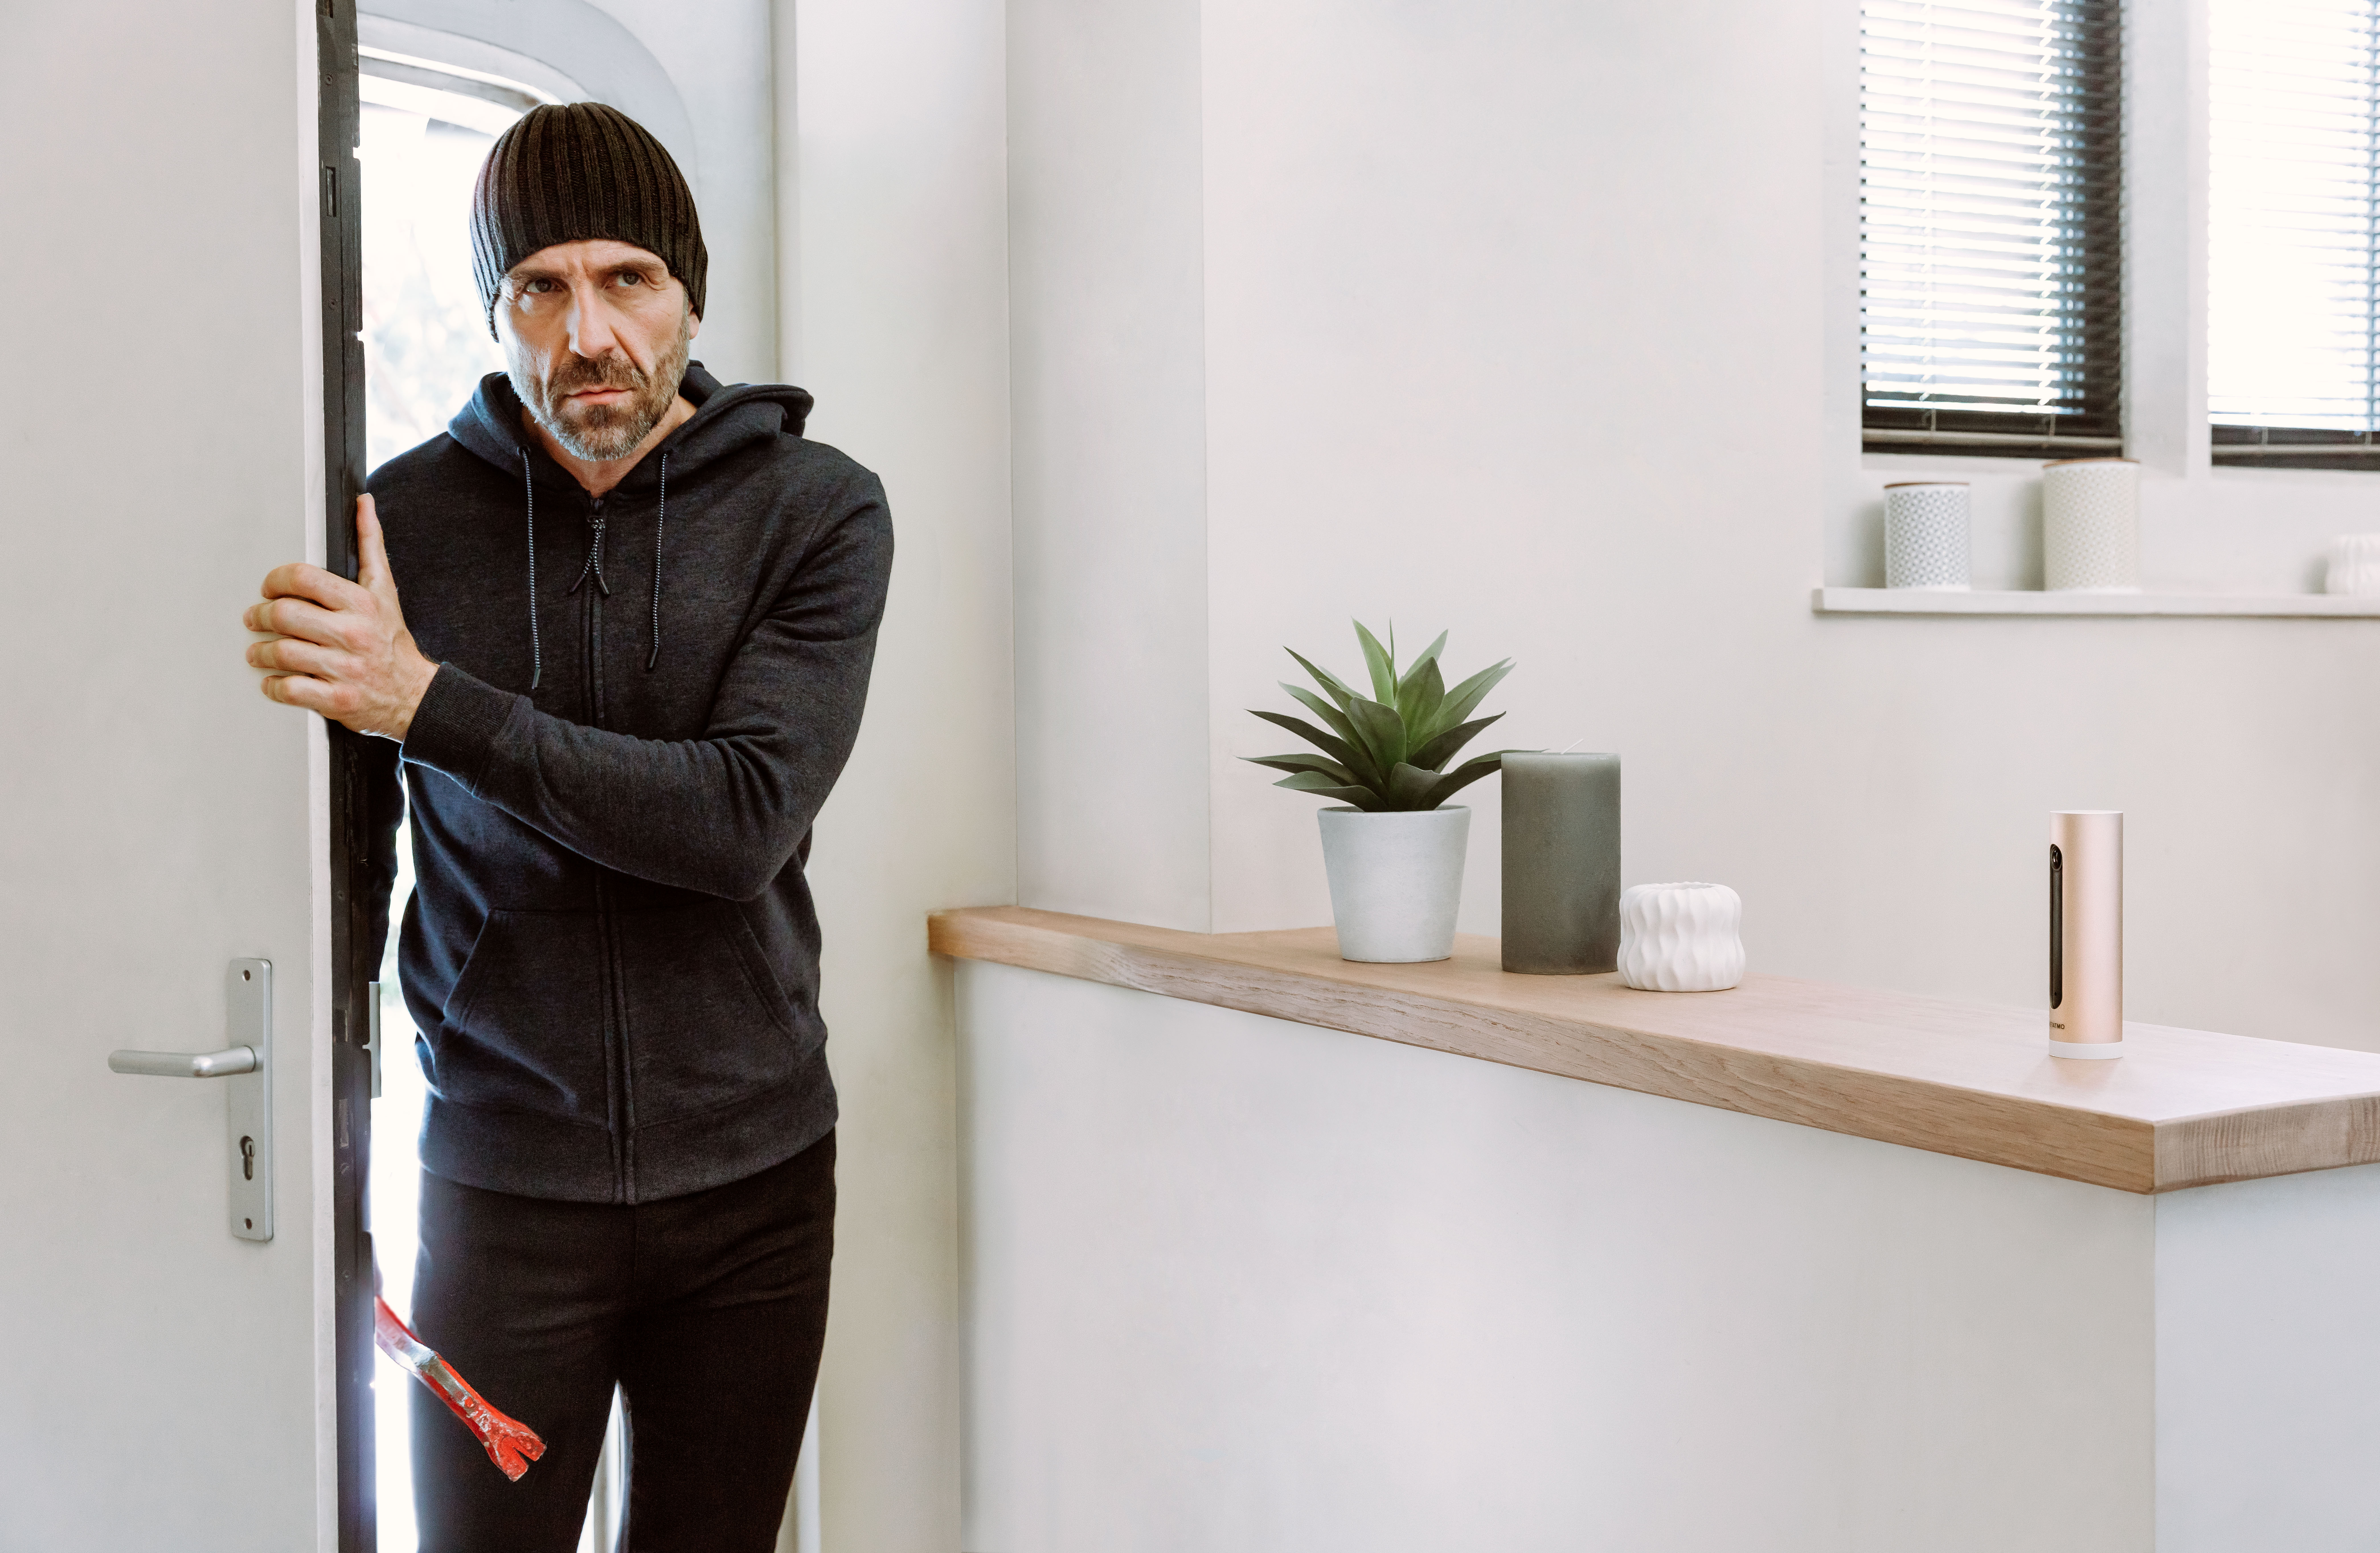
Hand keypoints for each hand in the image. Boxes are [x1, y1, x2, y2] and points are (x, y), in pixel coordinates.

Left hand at [246, 495, 437, 739]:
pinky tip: (273, 680)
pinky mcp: (336, 700)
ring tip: (258, 652)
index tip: (270, 589)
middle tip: (256, 618)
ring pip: (281, 652)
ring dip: (259, 652)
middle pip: (284, 615)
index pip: (302, 578)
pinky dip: (272, 686)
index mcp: (361, 603)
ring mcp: (344, 669)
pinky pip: (289, 690)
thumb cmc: (391, 640)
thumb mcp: (384, 589)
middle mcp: (352, 634)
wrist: (414, 695)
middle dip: (261, 616)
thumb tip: (363, 504)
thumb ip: (370, 545)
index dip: (275, 581)